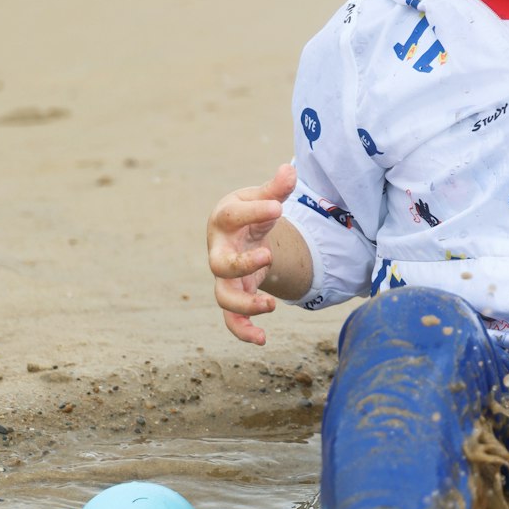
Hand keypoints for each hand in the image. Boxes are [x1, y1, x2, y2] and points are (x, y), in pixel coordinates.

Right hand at [207, 163, 295, 344]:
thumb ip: (276, 188)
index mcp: (224, 221)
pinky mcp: (234, 294)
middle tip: (268, 256)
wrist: (240, 233)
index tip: (278, 208)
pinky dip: (243, 330)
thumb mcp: (263, 198)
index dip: (253, 212)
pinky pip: (231, 319)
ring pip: (224, 297)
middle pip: (218, 264)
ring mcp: (225, 276)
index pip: (232, 216)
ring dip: (244, 305)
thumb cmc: (251, 212)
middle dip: (241, 264)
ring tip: (271, 305)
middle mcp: (219, 250)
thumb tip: (290, 169)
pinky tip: (263, 339)